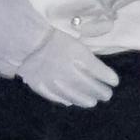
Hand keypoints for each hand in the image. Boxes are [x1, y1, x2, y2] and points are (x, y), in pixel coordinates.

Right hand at [0, 32, 120, 110]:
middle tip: (107, 96)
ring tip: (92, 102)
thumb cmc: (52, 37)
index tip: (115, 82)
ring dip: (83, 99)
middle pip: (86, 83)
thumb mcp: (74, 42)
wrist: (24, 40)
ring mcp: (50, 77)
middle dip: (99, 91)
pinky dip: (62, 100)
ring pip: (70, 92)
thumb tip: (97, 70)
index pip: (97, 69)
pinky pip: (52, 95)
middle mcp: (65, 67)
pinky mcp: (38, 83)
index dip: (107, 76)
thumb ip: (85, 56)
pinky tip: (70, 103)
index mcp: (75, 53)